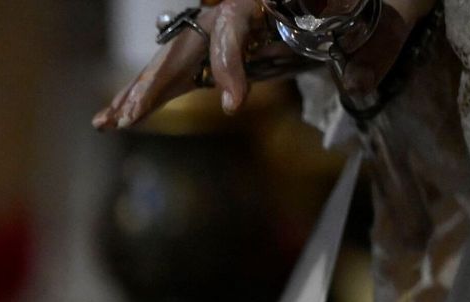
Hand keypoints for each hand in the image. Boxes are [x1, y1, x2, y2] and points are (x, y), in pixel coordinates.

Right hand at [91, 0, 432, 129]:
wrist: (315, 3)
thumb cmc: (329, 6)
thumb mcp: (341, 12)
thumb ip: (344, 33)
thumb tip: (361, 73)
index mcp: (247, 6)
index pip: (231, 40)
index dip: (231, 71)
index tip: (235, 105)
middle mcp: (215, 20)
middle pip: (177, 54)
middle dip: (152, 86)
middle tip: (134, 116)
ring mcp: (200, 39)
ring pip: (160, 68)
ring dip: (132, 97)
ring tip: (108, 122)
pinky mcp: (195, 59)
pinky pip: (161, 80)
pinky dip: (135, 99)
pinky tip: (110, 120)